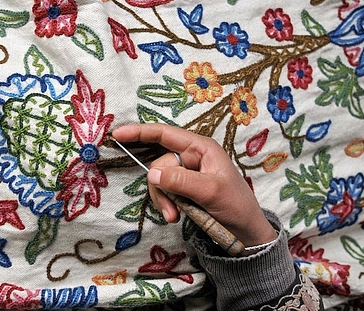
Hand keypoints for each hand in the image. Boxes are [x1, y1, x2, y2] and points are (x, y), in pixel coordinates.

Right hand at [112, 123, 276, 248]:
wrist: (246, 231)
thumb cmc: (236, 205)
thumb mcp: (210, 192)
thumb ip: (181, 181)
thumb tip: (152, 173)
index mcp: (201, 147)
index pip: (165, 134)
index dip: (140, 133)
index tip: (117, 135)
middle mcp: (191, 156)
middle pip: (159, 163)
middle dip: (160, 188)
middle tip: (170, 211)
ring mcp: (186, 173)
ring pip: (159, 180)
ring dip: (163, 200)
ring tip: (174, 217)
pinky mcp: (184, 188)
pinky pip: (164, 192)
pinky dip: (166, 205)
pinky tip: (175, 217)